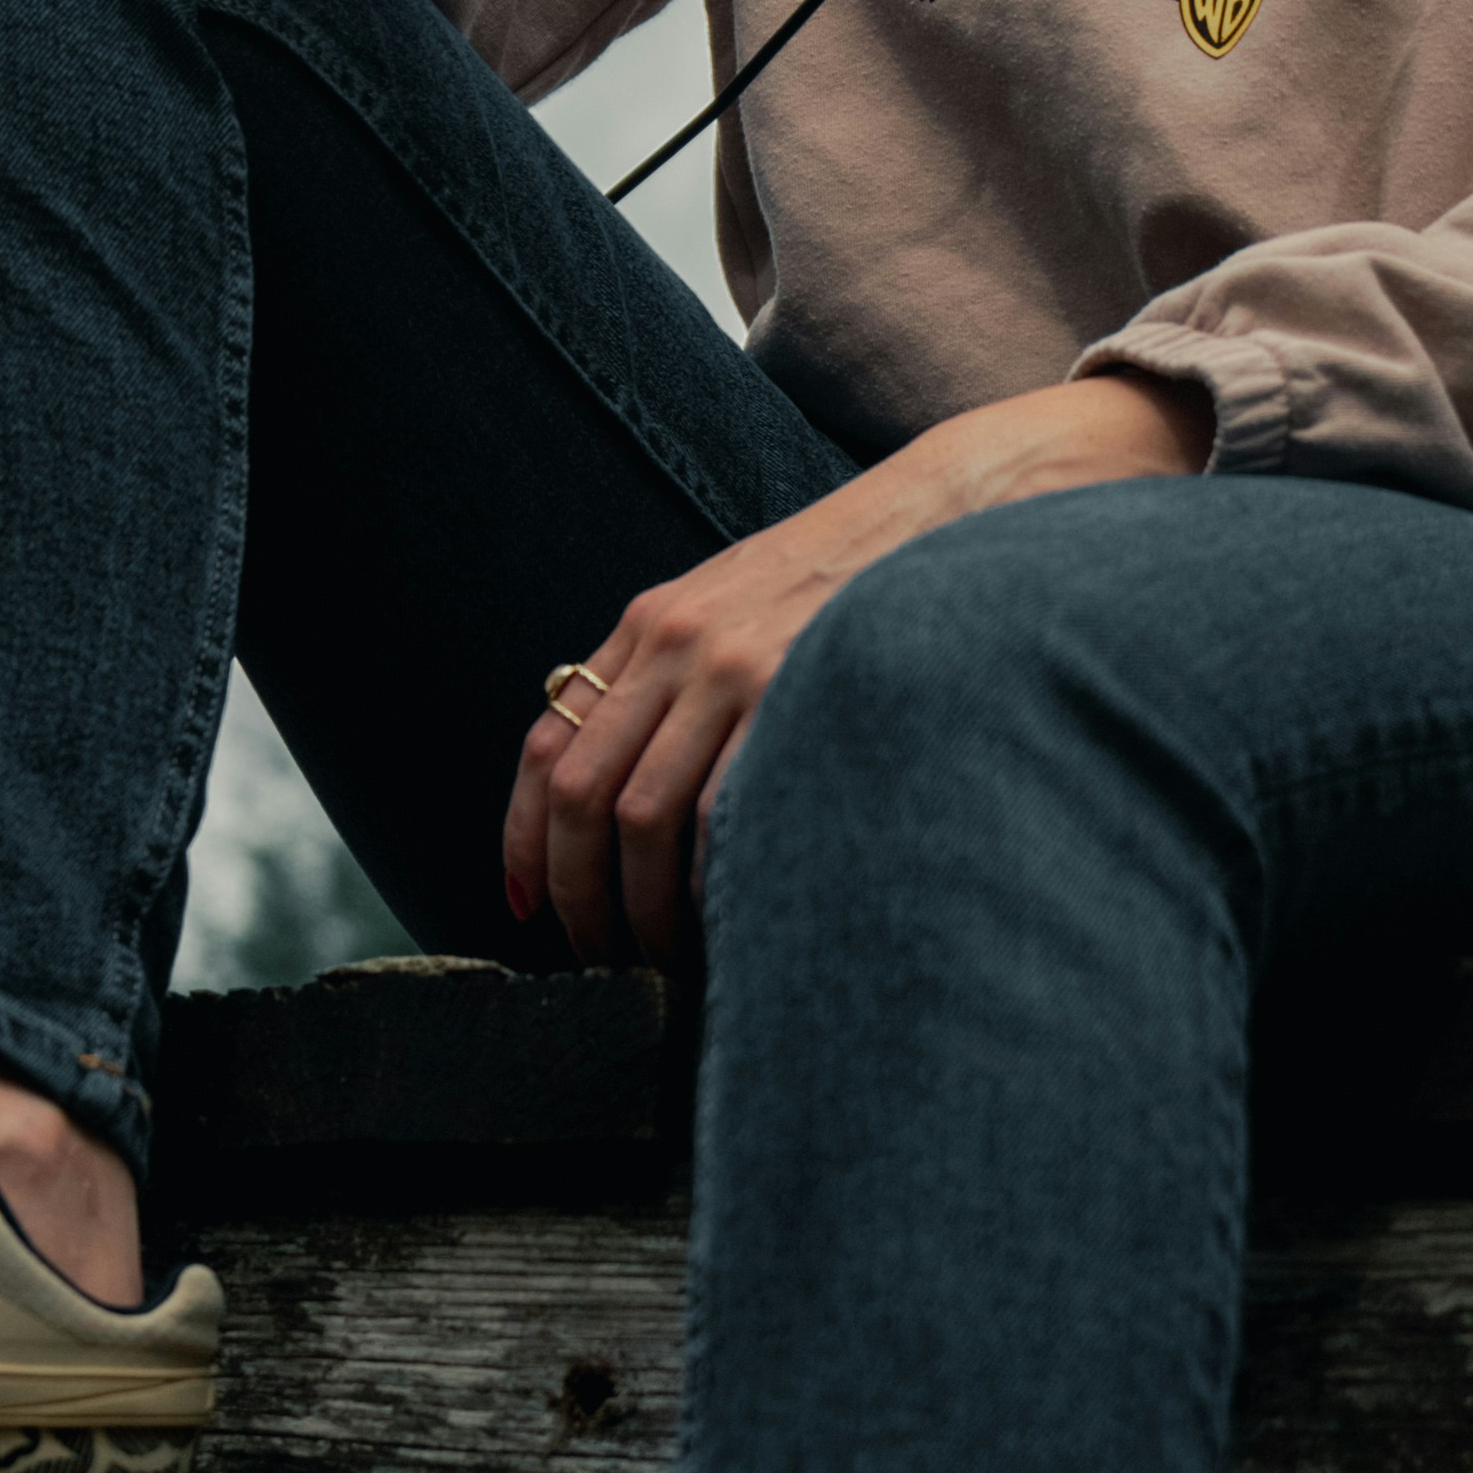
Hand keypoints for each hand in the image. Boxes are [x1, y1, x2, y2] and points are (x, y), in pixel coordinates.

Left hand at [504, 370, 1209, 960]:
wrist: (947, 511)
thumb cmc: (849, 581)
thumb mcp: (738, 605)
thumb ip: (677, 677)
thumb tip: (625, 792)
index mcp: (650, 624)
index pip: (548, 745)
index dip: (525, 840)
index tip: (527, 907)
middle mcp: (676, 643)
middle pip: (581, 794)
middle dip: (576, 895)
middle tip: (597, 959)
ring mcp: (735, 667)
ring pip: (642, 817)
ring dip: (639, 908)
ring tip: (660, 961)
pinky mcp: (794, 693)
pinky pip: (724, 813)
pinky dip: (708, 883)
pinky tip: (725, 920)